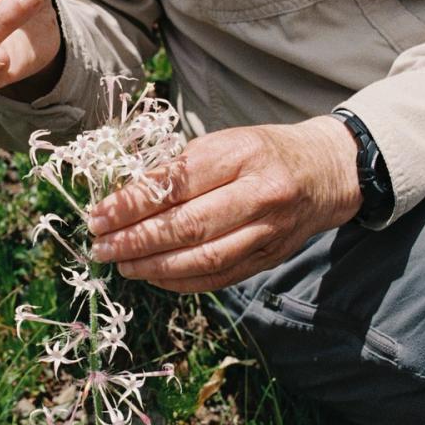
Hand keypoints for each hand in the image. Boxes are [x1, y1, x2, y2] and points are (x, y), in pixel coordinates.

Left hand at [87, 116, 362, 291]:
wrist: (326, 171)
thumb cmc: (264, 152)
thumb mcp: (223, 142)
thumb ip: (179, 169)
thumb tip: (126, 199)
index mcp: (241, 155)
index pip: (176, 184)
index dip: (132, 204)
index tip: (98, 215)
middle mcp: (258, 195)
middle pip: (187, 226)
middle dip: (135, 240)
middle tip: (101, 247)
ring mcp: (267, 232)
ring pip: (202, 258)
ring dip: (153, 267)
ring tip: (121, 264)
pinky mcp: (269, 258)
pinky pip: (219, 277)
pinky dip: (181, 281)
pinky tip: (154, 276)